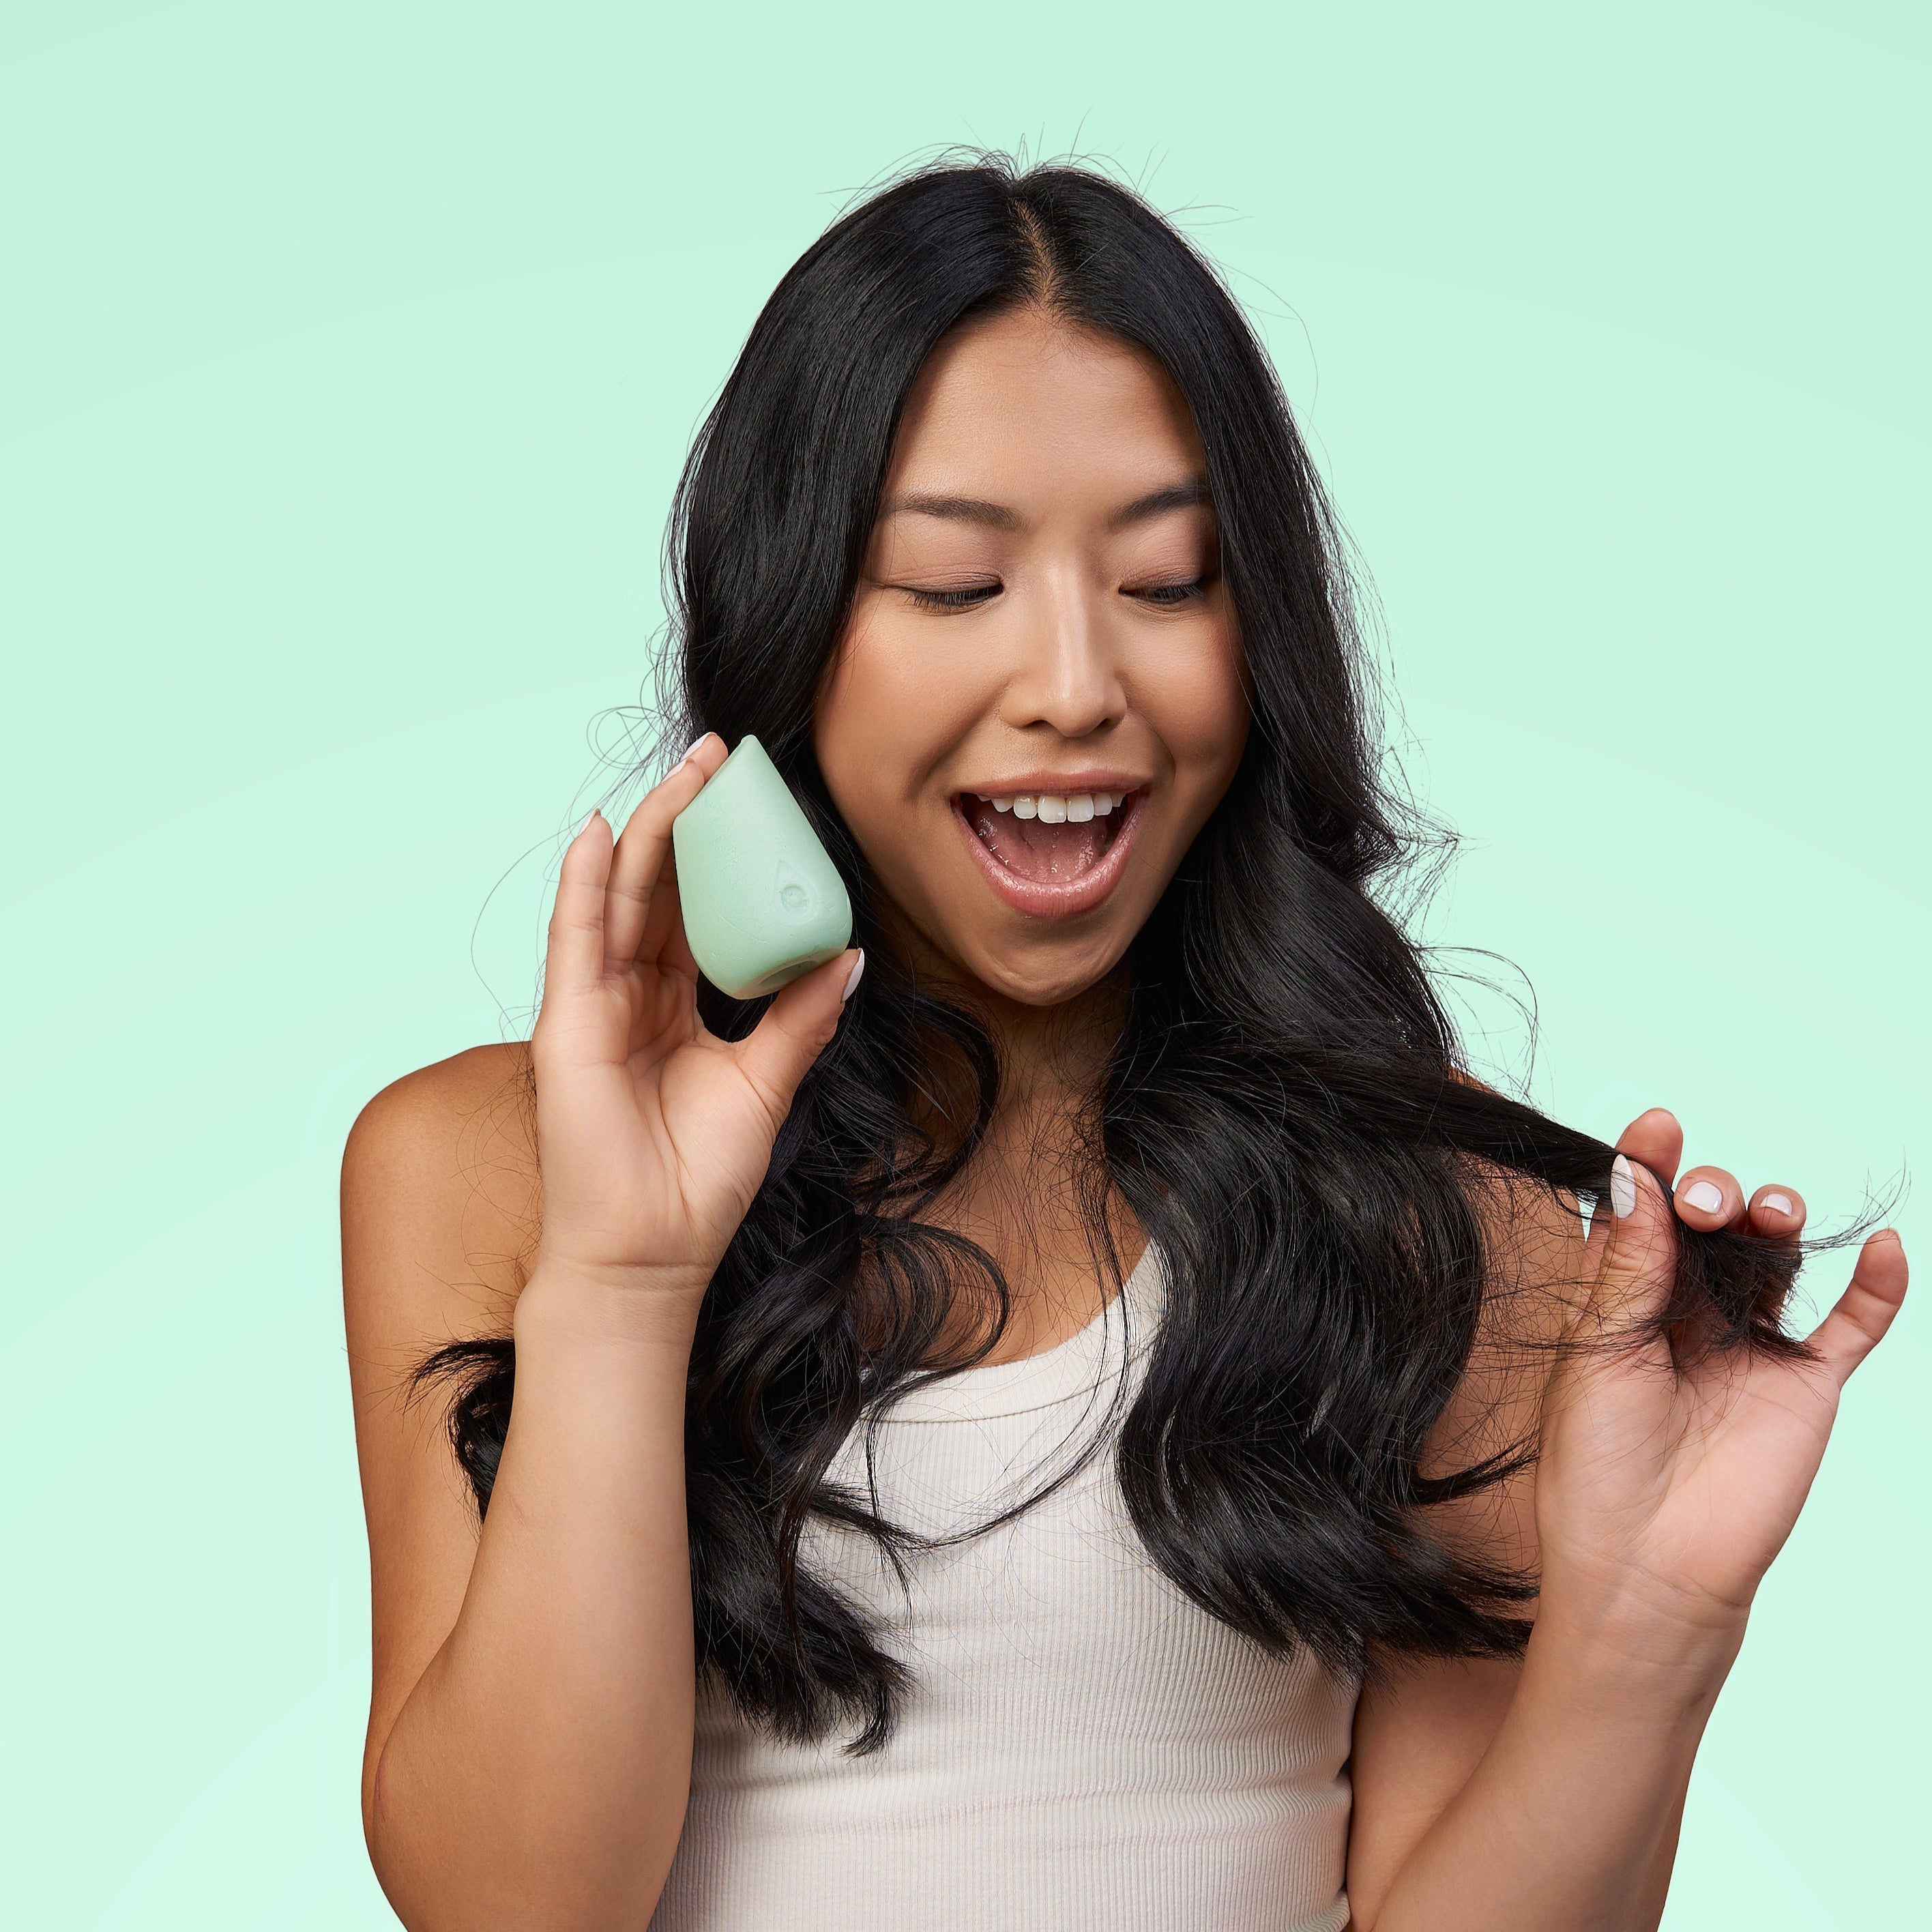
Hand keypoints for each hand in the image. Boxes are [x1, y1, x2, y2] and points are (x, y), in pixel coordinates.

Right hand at [528, 734, 862, 1304]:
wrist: (650, 1254)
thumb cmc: (699, 1179)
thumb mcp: (766, 1081)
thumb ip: (801, 1016)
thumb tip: (850, 955)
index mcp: (675, 1007)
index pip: (698, 913)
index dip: (725, 857)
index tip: (758, 802)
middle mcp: (631, 995)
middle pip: (661, 889)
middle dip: (691, 820)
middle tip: (725, 758)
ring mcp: (594, 1004)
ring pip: (623, 896)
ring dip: (651, 829)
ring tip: (687, 771)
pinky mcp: (568, 1022)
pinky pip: (577, 936)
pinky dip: (587, 880)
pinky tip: (602, 829)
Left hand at [1532, 1107, 1907, 1657]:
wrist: (1647, 1567)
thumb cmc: (1595, 1467)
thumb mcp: (1597, 1354)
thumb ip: (1627, 1269)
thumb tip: (1635, 1176)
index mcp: (1619, 1300)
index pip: (1639, 1215)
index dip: (1649, 1167)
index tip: (1658, 1126)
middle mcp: (1684, 1313)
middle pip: (1711, 1226)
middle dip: (1713, 1195)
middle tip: (1706, 1203)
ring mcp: (1748, 1346)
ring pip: (1775, 1259)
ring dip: (1776, 1221)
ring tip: (1768, 1212)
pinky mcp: (1803, 1385)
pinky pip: (1850, 1326)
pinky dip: (1875, 1287)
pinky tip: (1885, 1247)